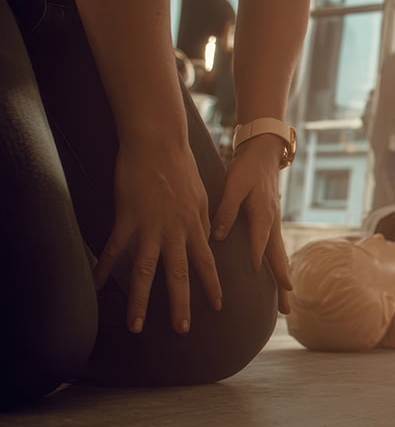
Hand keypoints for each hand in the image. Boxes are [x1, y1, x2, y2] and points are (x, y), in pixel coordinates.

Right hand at [93, 140, 221, 334]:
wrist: (158, 143)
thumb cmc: (181, 167)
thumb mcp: (203, 196)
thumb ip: (205, 221)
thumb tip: (210, 239)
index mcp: (196, 226)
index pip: (207, 263)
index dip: (212, 286)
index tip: (217, 307)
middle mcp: (176, 232)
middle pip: (180, 275)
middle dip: (181, 304)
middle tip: (182, 330)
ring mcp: (150, 228)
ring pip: (146, 272)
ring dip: (141, 301)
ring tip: (137, 325)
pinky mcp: (127, 219)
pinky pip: (115, 250)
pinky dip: (105, 268)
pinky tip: (97, 285)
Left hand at [212, 134, 292, 313]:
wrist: (264, 154)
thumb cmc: (246, 168)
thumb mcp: (233, 185)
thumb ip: (226, 210)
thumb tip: (218, 236)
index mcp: (262, 215)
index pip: (259, 242)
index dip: (256, 257)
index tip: (254, 275)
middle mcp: (272, 224)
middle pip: (278, 259)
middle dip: (281, 284)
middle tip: (287, 309)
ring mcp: (275, 225)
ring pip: (280, 257)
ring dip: (282, 280)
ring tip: (287, 302)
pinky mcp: (272, 223)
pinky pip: (276, 250)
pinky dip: (278, 267)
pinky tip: (277, 278)